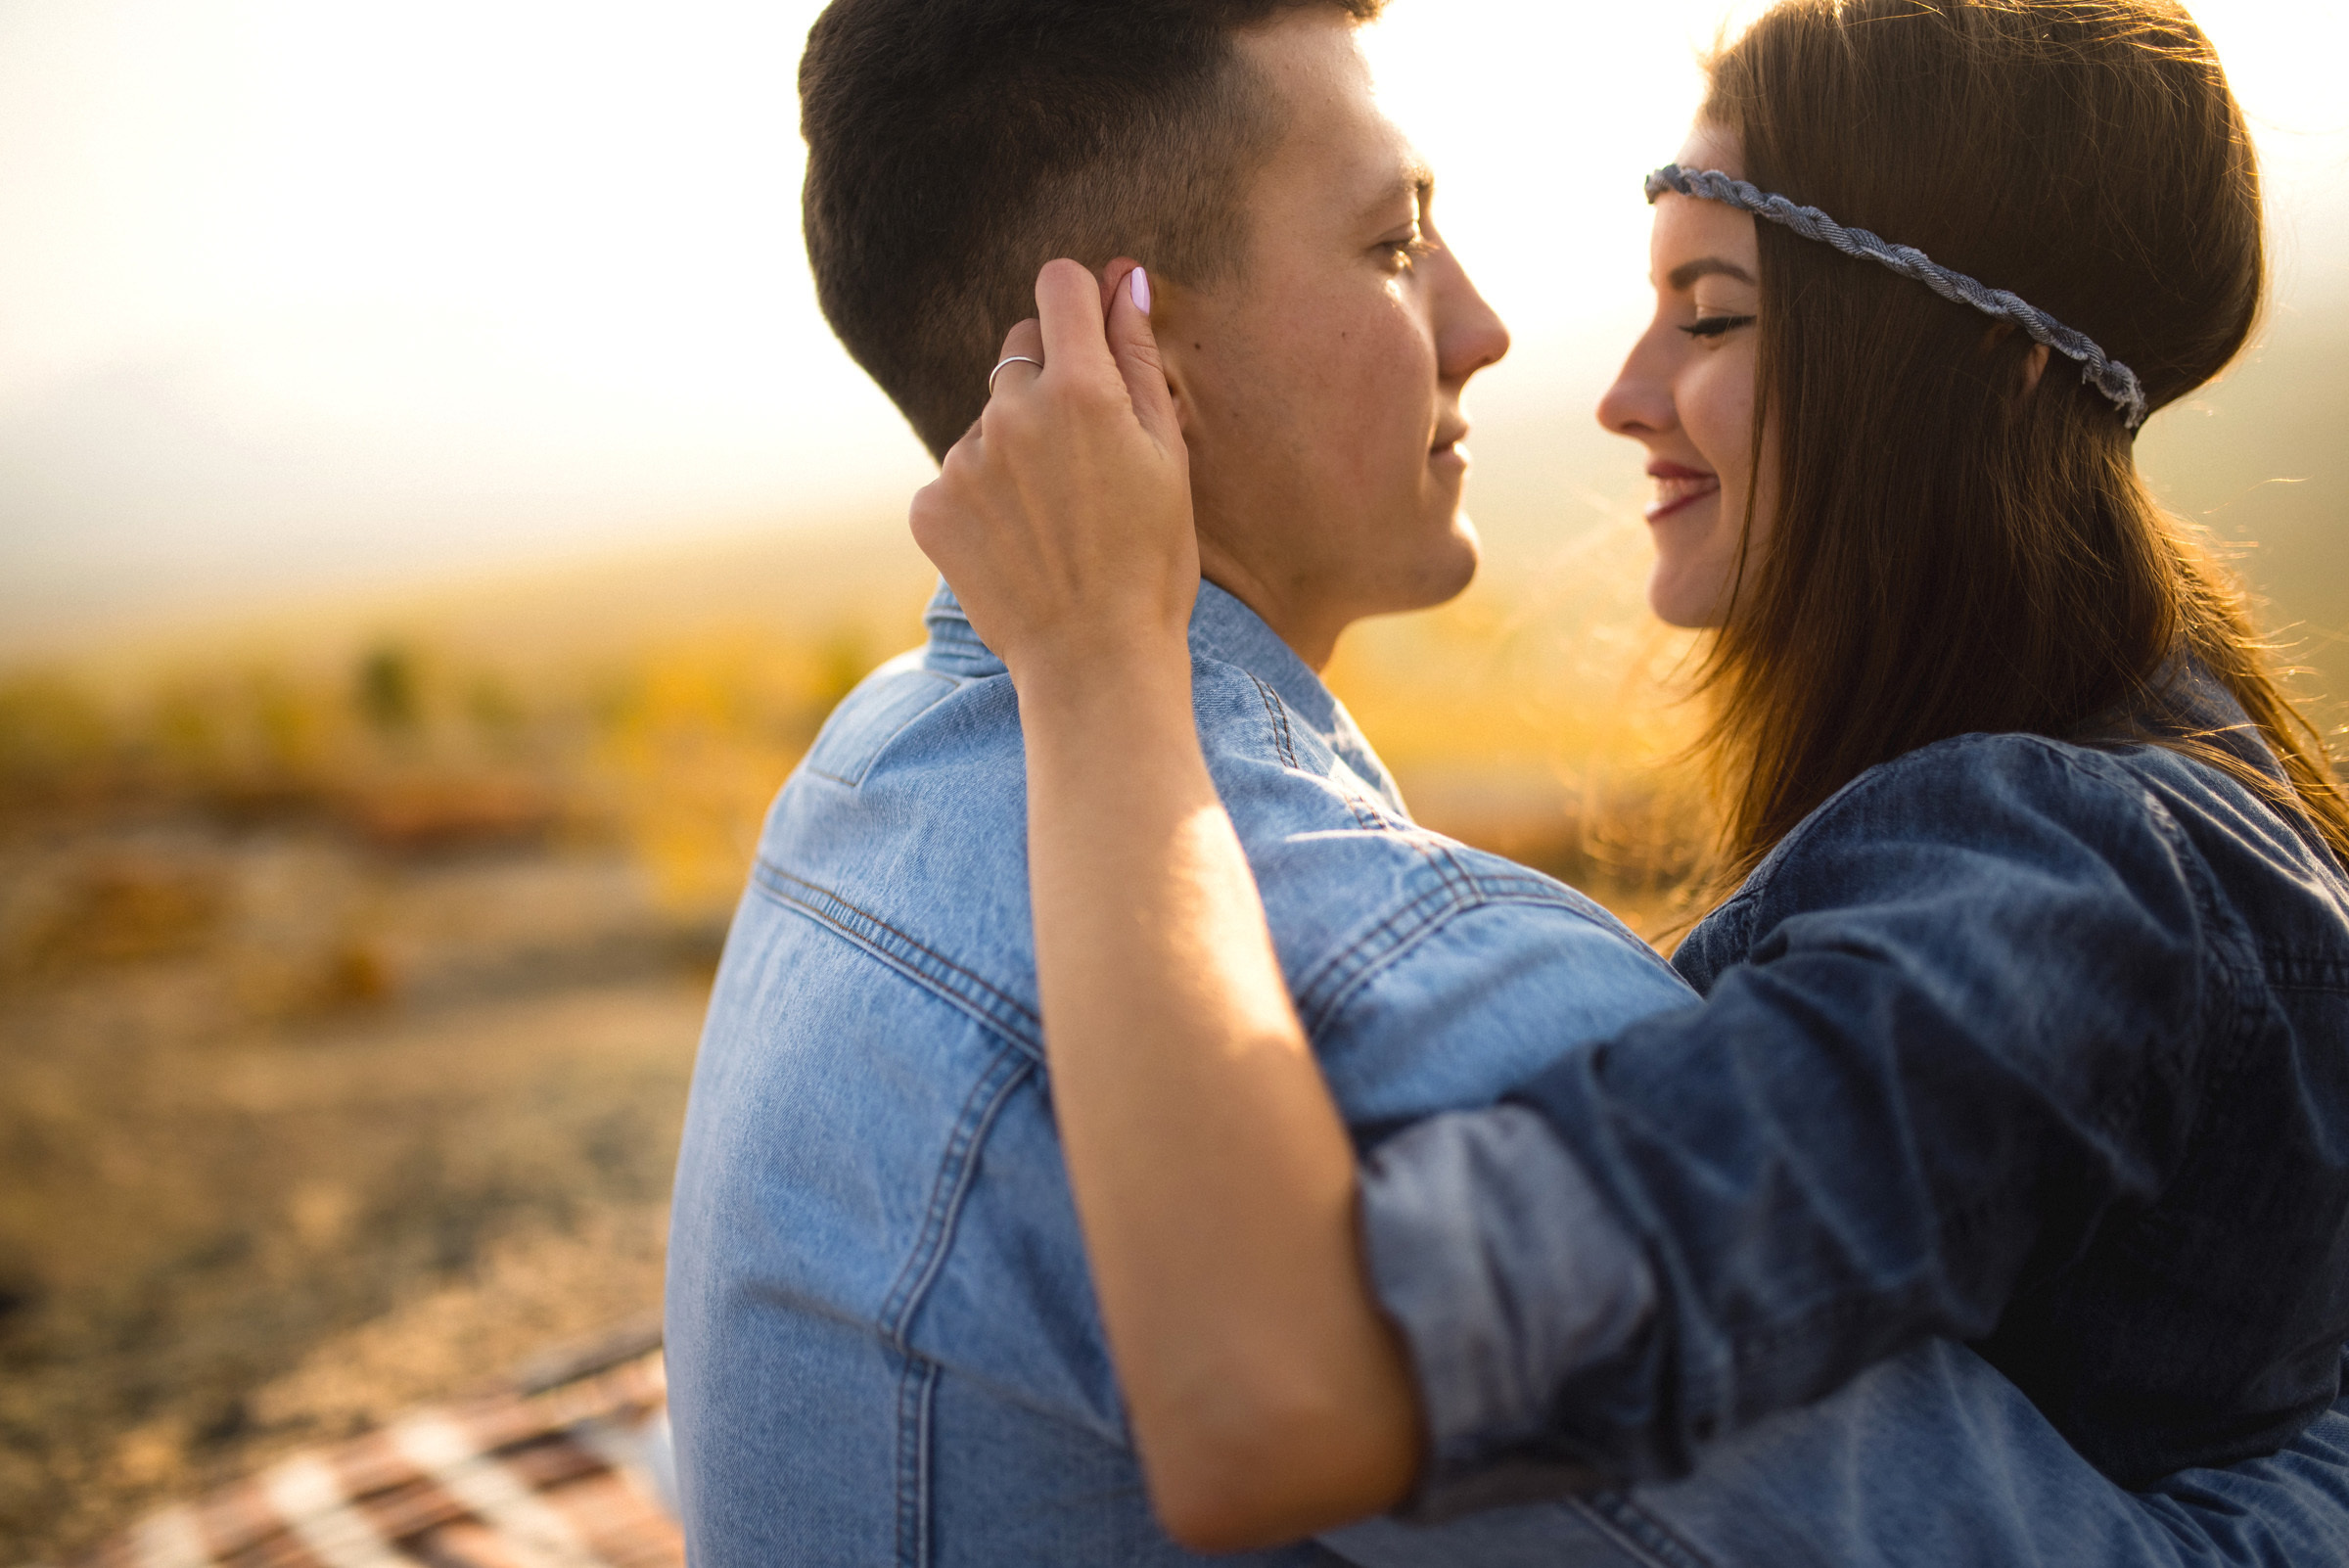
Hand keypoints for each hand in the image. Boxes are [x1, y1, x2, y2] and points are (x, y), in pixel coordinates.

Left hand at [910, 259, 1197, 689]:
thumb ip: (1137, 356)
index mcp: (1079, 389)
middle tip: (1086, 460)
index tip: (1091, 335)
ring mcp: (962, 459)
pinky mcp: (930, 505)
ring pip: (989, 420)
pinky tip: (1019, 544)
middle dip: (1050, 382)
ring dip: (1015, 448)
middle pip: (1021, 350)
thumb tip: (1121, 275)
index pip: (1058, 284)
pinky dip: (983, 498)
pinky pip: (958, 474)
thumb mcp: (1167, 455)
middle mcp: (1010, 411)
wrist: (1094, 662)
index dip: (1079, 302)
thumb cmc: (1153, 561)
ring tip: (1054, 519)